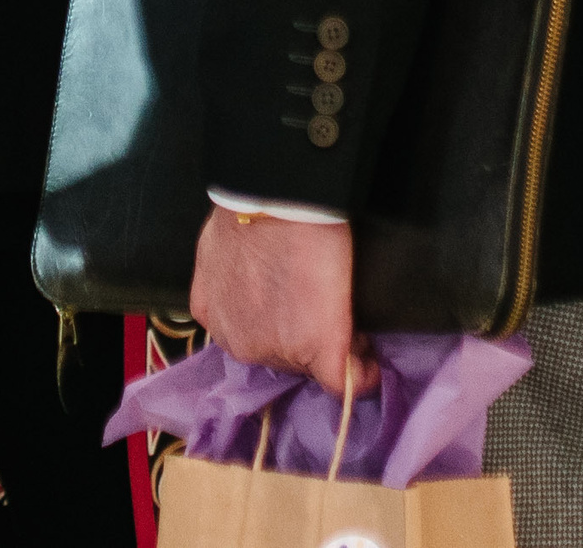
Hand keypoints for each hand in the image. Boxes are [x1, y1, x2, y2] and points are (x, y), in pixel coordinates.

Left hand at [189, 206, 368, 393]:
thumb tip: (253, 282)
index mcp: (213, 315)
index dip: (278, 323)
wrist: (278, 201)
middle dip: (301, 335)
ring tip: (344, 318)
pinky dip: (359, 373)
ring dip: (329, 347)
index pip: (250, 334)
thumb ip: (228, 279)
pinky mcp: (319, 352)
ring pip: (309, 365)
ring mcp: (276, 353)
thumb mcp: (219, 250)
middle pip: (278, 353)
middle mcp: (238, 343)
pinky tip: (369, 359)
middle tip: (323, 307)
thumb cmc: (251, 211)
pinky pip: (342, 380)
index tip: (297, 308)